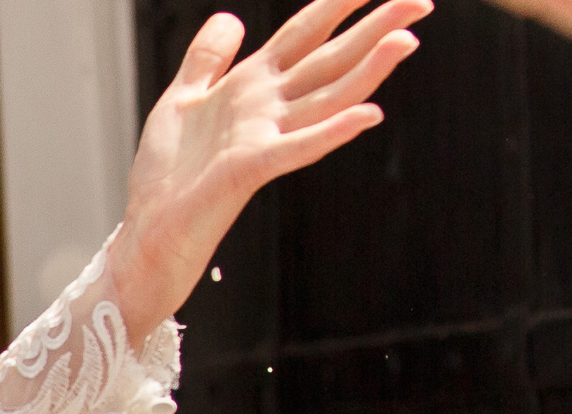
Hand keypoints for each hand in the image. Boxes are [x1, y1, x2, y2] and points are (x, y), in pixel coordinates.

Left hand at [113, 0, 430, 330]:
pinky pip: (296, 147)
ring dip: (368, 71)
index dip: (339, 4)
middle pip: (330, 58)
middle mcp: (266, 107)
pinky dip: (331, 131)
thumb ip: (206, 59)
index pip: (306, 33)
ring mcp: (262, 137)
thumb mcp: (180, 100)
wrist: (149, 231)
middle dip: (375, 29)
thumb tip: (230, 18)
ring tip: (406, 42)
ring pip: (326, 97)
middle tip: (422, 2)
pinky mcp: (248, 169)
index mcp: (251, 85)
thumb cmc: (166, 173)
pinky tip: (368, 116)